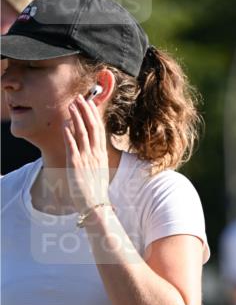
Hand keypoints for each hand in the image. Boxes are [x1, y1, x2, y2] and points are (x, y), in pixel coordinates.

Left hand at [63, 94, 109, 214]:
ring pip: (82, 132)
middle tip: (79, 98)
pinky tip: (65, 124)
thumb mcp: (100, 172)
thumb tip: (91, 150)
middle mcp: (96, 154)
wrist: (96, 206)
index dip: (94, 115)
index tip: (90, 103)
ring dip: (76, 117)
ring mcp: (86, 158)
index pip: (99, 130)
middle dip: (85, 111)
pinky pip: (72, 145)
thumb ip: (95, 159)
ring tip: (71, 105)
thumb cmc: (96, 192)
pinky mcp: (76, 164)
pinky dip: (69, 134)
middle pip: (92, 127)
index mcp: (102, 155)